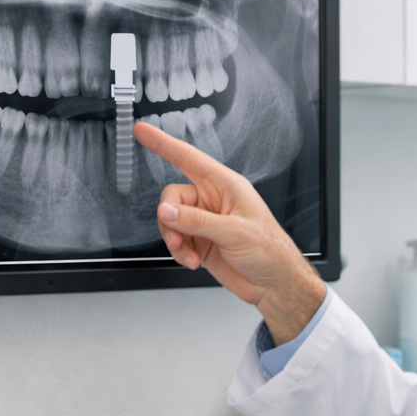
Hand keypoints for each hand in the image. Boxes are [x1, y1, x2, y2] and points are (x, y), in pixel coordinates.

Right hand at [136, 121, 325, 343]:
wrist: (275, 284)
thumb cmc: (270, 251)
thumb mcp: (234, 232)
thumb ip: (197, 221)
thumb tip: (167, 211)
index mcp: (227, 186)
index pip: (189, 158)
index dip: (164, 143)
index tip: (142, 131)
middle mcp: (214, 201)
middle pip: (173, 197)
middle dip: (169, 218)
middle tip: (177, 237)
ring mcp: (206, 222)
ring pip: (171, 221)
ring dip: (175, 240)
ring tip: (188, 254)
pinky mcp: (201, 242)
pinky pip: (177, 241)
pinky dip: (179, 252)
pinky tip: (193, 261)